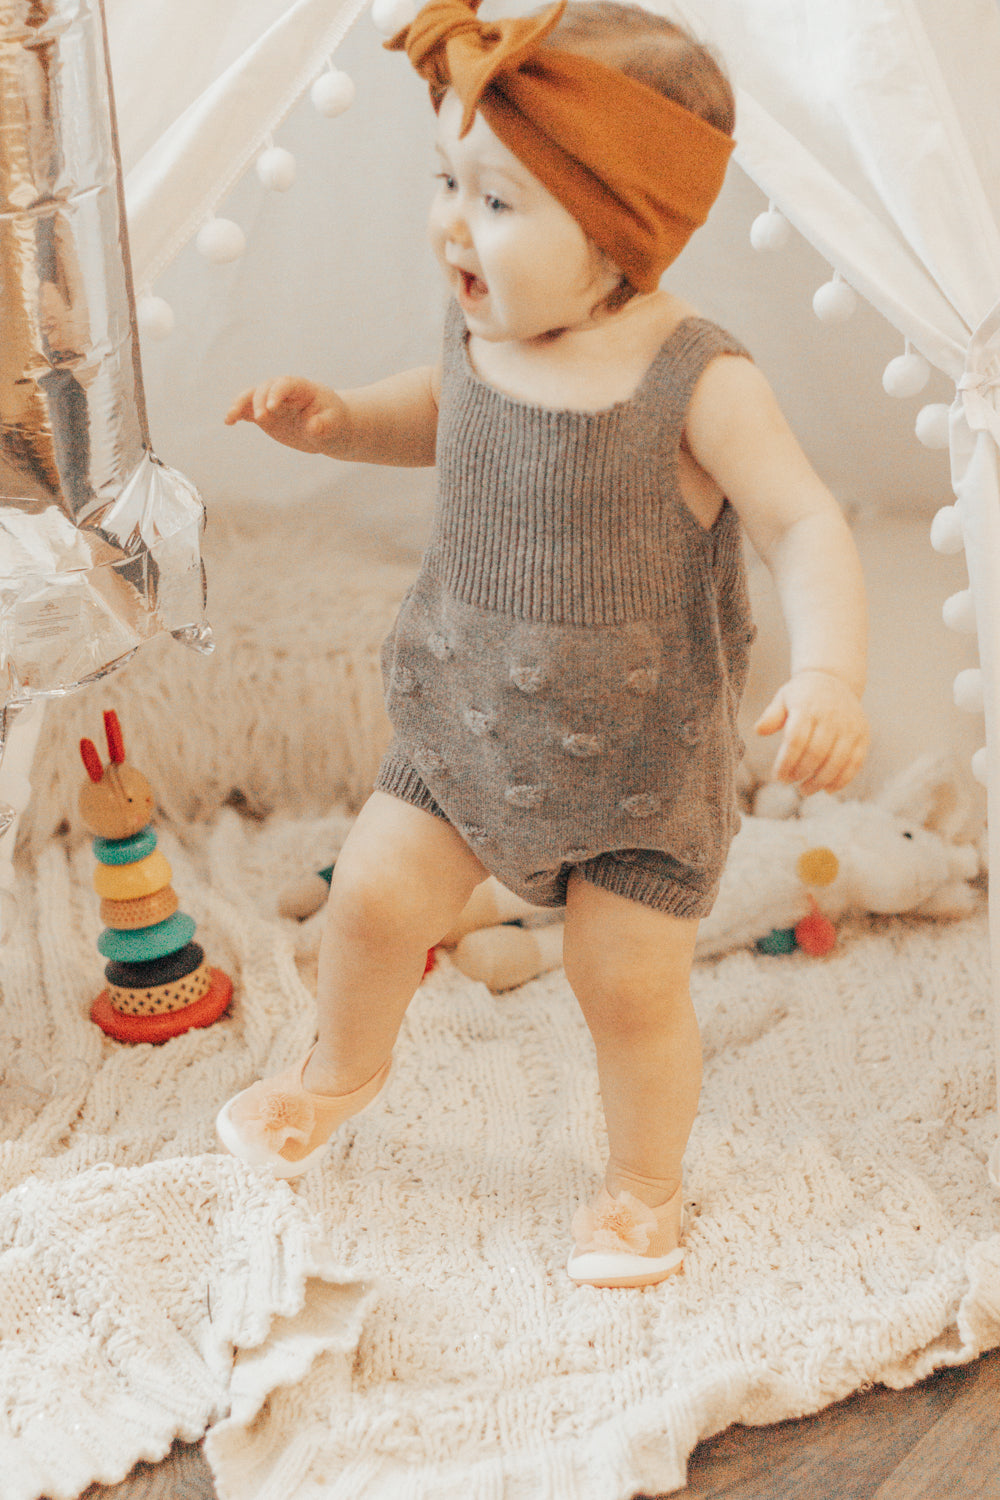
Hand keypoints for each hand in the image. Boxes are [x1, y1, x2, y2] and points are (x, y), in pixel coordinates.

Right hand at [224, 376, 347, 454]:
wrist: (327, 427)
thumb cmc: (332, 421)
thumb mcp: (333, 424)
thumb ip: (323, 425)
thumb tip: (314, 426)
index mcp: (302, 388)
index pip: (285, 384)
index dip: (276, 393)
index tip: (272, 408)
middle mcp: (283, 391)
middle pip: (265, 388)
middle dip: (260, 401)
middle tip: (261, 418)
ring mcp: (271, 401)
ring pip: (251, 396)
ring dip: (240, 404)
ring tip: (231, 418)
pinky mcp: (264, 414)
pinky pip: (248, 410)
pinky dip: (237, 414)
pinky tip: (229, 422)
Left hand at [754, 670, 868, 793]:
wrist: (834, 679)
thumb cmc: (802, 695)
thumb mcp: (783, 698)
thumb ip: (771, 715)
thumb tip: (759, 731)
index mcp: (808, 707)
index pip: (796, 740)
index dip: (786, 762)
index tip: (778, 777)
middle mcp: (831, 716)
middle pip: (816, 753)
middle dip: (800, 773)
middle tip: (789, 783)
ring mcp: (850, 726)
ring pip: (836, 761)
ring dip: (819, 781)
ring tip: (805, 790)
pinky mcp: (863, 735)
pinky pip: (855, 762)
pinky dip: (842, 780)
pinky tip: (828, 790)